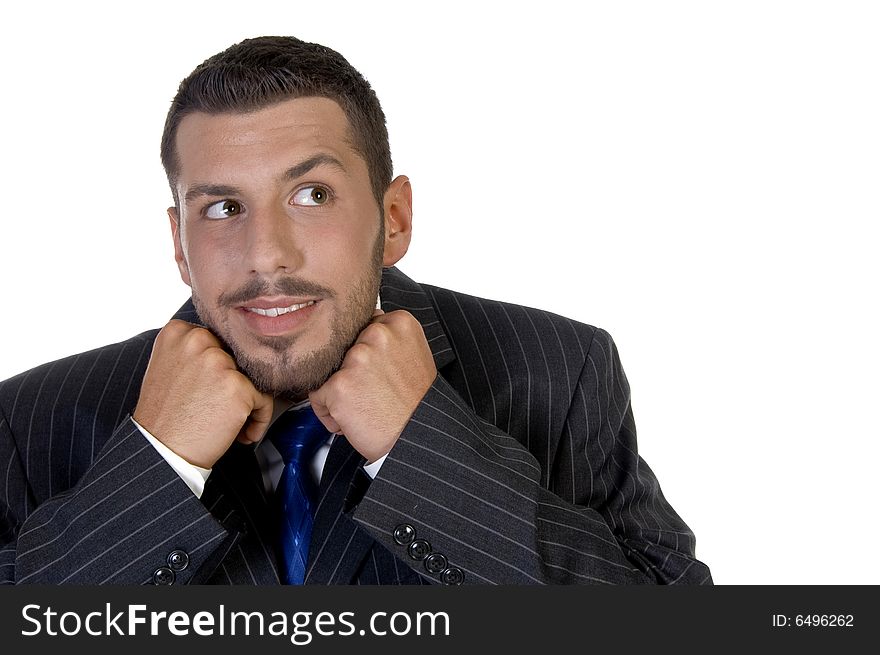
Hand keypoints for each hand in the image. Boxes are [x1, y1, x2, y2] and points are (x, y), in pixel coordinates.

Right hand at [132, 320, 273, 467]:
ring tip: (228, 423)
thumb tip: (234, 352)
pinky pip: (265, 400)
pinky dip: (259, 420)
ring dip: (248, 403)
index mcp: (179, 332)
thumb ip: (197, 352)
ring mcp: (219, 362)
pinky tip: (240, 434)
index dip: (222, 369)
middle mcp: (199, 340)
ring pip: (254, 378)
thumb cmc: (166, 417)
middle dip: (235, 385)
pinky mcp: (238, 386)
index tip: (212, 391)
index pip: (221, 342)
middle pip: (239, 358)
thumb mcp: (169, 368)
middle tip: (219, 410)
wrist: (160, 452)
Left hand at [309, 309, 436, 462]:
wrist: (418, 440)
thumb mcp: (413, 357)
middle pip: (341, 348)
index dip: (364, 354)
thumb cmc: (417, 406)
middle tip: (373, 392)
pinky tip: (354, 420)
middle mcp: (378, 334)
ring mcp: (357, 358)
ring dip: (339, 392)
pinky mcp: (340, 385)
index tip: (376, 372)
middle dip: (349, 372)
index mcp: (399, 323)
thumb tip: (360, 332)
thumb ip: (387, 339)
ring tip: (365, 407)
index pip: (360, 327)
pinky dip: (330, 414)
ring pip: (327, 371)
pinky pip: (317, 397)